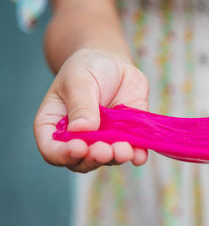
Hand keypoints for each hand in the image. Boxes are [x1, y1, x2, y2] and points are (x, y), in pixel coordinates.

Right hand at [34, 49, 148, 172]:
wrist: (114, 64)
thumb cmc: (87, 68)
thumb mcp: (79, 80)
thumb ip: (80, 104)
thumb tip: (82, 129)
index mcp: (55, 126)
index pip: (52, 149)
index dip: (63, 154)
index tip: (78, 148)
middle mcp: (78, 139)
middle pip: (81, 161)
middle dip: (93, 158)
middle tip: (103, 150)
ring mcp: (103, 141)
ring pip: (107, 159)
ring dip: (115, 158)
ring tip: (124, 150)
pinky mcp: (127, 137)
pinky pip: (132, 152)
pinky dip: (137, 156)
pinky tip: (140, 155)